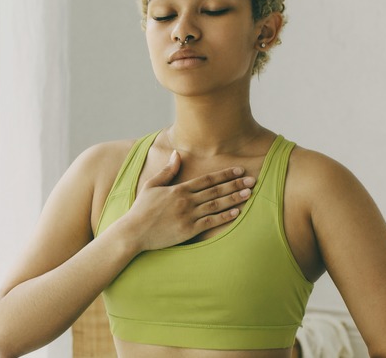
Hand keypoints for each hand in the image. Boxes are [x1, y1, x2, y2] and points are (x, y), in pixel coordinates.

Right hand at [118, 150, 254, 251]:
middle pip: (216, 190)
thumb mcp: (152, 185)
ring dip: (234, 198)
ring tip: (249, 193)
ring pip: (216, 205)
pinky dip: (225, 216)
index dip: (225, 174)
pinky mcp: (188, 230)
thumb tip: (177, 153)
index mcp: (179, 189)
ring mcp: (188, 215)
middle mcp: (186, 200)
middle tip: (252, 180)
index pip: (207, 179)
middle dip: (236, 184)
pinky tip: (236, 212)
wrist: (133, 232)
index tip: (239, 170)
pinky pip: (211, 222)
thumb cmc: (141, 209)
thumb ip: (167, 170)